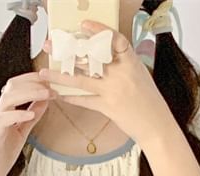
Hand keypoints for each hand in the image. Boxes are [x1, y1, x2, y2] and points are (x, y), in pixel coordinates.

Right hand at [0, 72, 55, 175]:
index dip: (33, 78)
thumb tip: (45, 100)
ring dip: (29, 93)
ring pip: (8, 97)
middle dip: (33, 81)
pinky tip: (30, 114)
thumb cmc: (2, 153)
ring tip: (46, 94)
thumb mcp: (22, 130)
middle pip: (12, 85)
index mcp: (6, 109)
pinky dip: (18, 114)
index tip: (50, 77)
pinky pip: (4, 118)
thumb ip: (33, 115)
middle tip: (52, 84)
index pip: (18, 85)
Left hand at [38, 21, 173, 149]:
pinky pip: (84, 100)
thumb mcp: (139, 75)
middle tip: (51, 46)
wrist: (156, 125)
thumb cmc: (149, 100)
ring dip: (59, 76)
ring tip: (43, 74)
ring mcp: (113, 90)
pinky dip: (70, 98)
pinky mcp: (107, 107)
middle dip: (68, 51)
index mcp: (132, 62)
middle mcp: (122, 74)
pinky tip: (58, 95)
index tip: (83, 25)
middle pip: (90, 58)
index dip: (99, 30)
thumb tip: (100, 56)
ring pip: (81, 80)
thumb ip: (122, 65)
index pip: (115, 40)